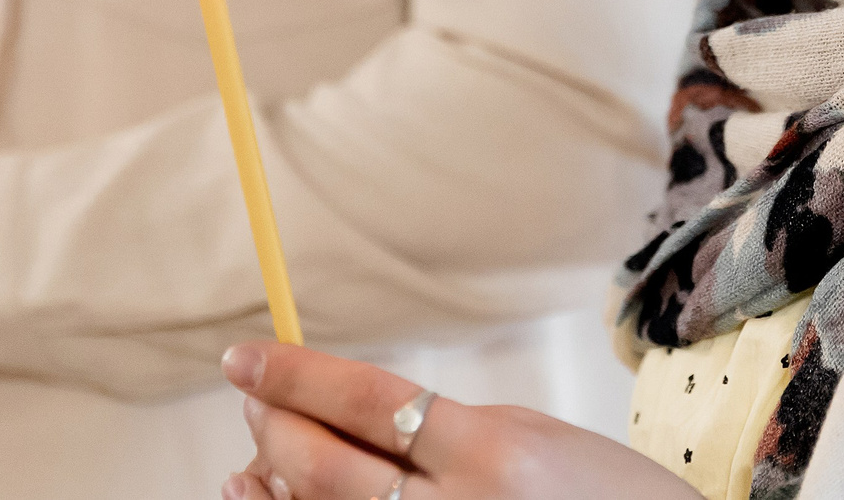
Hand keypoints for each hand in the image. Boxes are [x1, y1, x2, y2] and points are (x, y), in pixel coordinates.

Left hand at [220, 341, 691, 499]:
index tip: (241, 357)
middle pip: (325, 467)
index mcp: (493, 453)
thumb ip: (442, 431)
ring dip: (271, 481)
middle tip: (251, 398)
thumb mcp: (529, 437)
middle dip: (273, 425)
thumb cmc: (602, 497)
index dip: (293, 376)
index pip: (365, 401)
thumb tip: (342, 417)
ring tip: (250, 454)